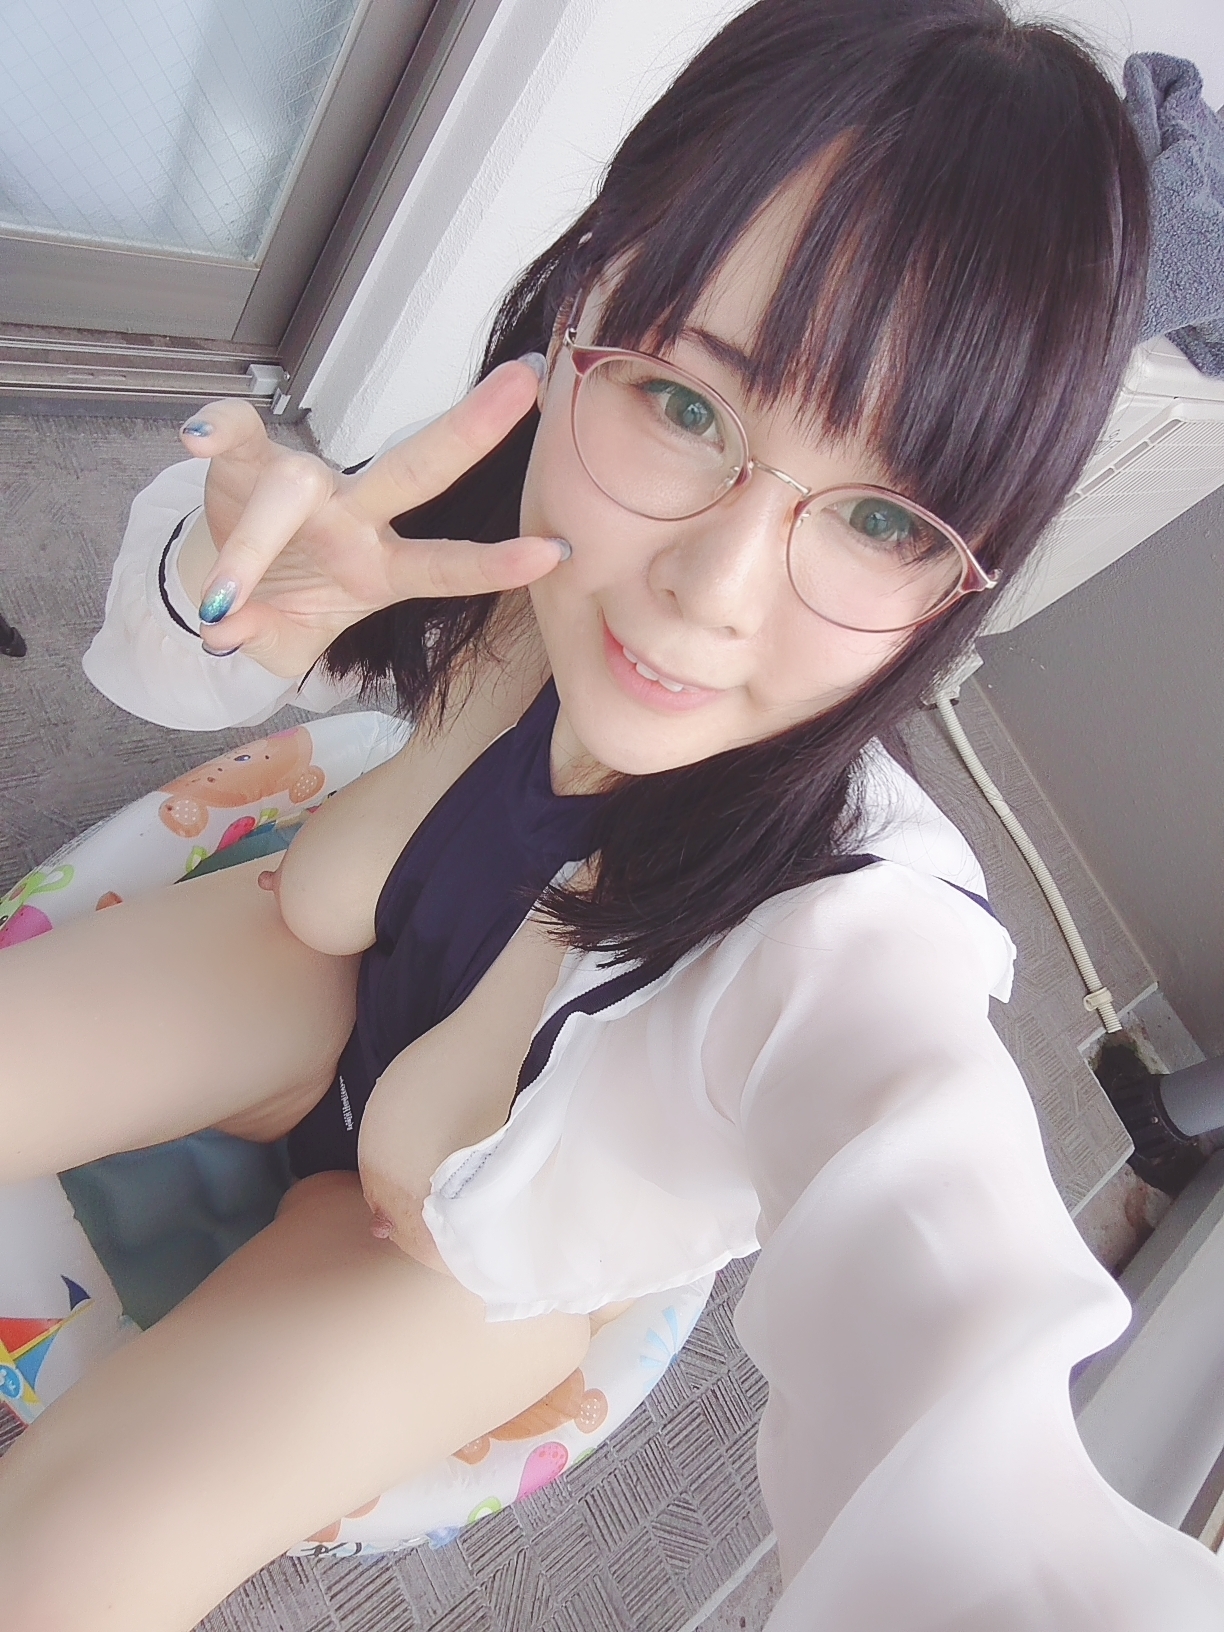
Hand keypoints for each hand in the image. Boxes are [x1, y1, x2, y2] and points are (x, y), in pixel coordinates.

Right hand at [178, 360, 566, 676]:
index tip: (553, 553)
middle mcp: (354, 515)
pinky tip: (195, 438)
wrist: (227, 585)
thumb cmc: (282, 609)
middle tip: (525, 382)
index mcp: (382, 567)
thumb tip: (226, 634)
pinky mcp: (244, 456)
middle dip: (471, 429)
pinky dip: (215, 429)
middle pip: (417, 467)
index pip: (446, 563)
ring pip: (294, 486)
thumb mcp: (289, 644)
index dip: (495, 564)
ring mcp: (301, 483)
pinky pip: (234, 430)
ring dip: (257, 546)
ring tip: (224, 603)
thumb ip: (268, 641)